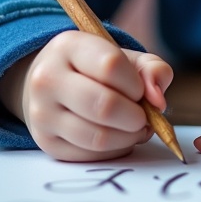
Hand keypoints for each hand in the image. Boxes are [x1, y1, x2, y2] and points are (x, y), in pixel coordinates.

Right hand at [0, 31, 172, 161]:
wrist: (51, 84)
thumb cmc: (95, 68)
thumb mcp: (125, 57)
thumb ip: (152, 70)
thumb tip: (158, 100)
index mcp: (68, 46)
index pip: (111, 66)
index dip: (135, 84)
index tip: (139, 90)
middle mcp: (47, 79)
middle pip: (104, 105)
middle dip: (136, 116)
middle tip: (143, 117)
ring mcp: (42, 113)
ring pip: (97, 137)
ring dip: (128, 137)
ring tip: (135, 128)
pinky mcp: (46, 143)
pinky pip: (90, 156)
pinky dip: (114, 150)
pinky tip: (118, 137)